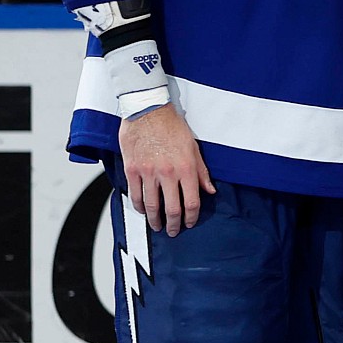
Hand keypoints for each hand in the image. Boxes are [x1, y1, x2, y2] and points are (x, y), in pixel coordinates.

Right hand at [117, 104, 214, 234]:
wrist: (148, 111)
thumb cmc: (172, 127)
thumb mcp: (194, 148)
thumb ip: (201, 172)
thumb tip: (210, 191)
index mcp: (186, 169)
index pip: (191, 202)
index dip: (191, 217)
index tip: (189, 223)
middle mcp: (168, 174)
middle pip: (171, 209)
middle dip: (174, 225)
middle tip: (174, 231)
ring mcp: (148, 173)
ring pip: (151, 206)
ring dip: (154, 220)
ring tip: (157, 226)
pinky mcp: (132, 169)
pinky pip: (135, 194)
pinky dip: (139, 206)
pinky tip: (143, 210)